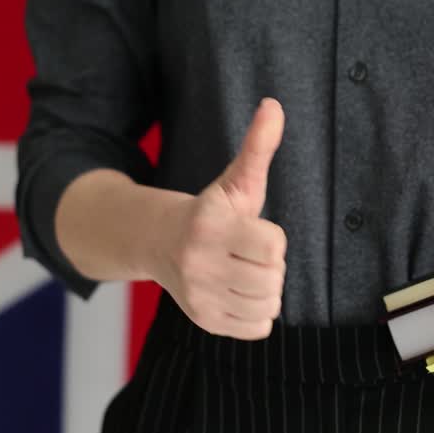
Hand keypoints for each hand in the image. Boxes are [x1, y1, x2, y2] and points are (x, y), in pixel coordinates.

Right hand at [149, 97, 287, 339]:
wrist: (160, 243)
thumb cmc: (212, 211)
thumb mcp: (235, 180)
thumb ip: (258, 146)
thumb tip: (274, 105)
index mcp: (211, 226)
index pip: (274, 246)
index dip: (272, 238)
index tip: (253, 231)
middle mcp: (200, 264)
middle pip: (273, 279)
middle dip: (270, 265)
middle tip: (248, 253)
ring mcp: (199, 296)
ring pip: (268, 305)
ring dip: (266, 289)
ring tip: (245, 271)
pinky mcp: (204, 321)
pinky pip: (258, 327)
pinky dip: (257, 313)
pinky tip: (239, 292)